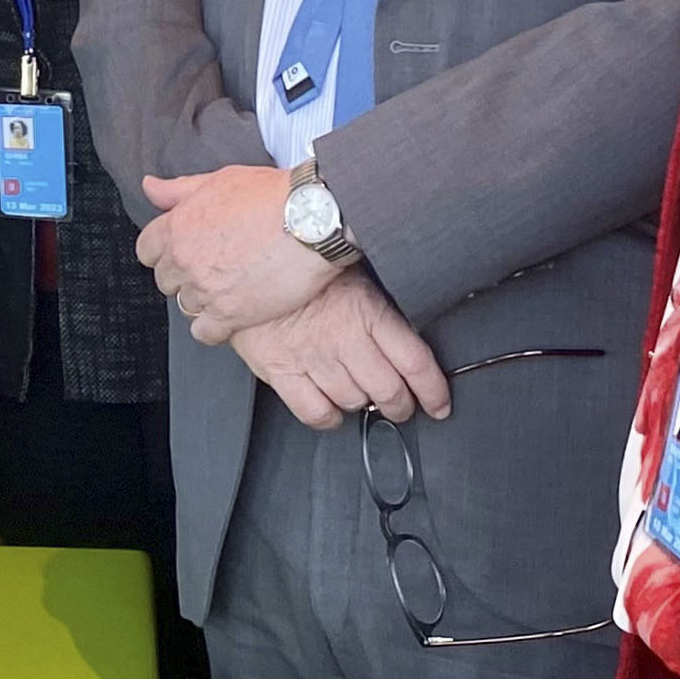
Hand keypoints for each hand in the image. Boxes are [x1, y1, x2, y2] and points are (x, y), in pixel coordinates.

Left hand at [141, 164, 341, 341]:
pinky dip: (214, 327)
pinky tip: (231, 314)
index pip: (146, 250)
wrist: (313, 219)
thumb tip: (149, 187)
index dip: (164, 252)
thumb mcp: (220, 180)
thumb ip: (179, 189)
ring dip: (203, 299)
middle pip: (166, 280)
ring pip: (185, 305)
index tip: (182, 253)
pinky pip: (204, 332)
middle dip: (184, 275)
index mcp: (178, 226)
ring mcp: (205, 289)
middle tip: (212, 268)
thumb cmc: (273, 195)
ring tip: (228, 287)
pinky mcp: (230, 314)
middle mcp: (185, 259)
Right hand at [226, 268, 449, 427]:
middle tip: (402, 405)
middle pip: (389, 391)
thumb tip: (407, 318)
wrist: (240, 260)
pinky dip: (329, 418)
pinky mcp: (282, 372)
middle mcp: (344, 339)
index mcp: (367, 311)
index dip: (433, 390)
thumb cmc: (296, 261)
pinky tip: (333, 409)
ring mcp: (313, 358)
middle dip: (401, 405)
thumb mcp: (350, 268)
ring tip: (365, 398)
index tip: (439, 402)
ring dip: (365, 406)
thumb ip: (378, 299)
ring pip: (355, 402)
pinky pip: (315, 412)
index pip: (415, 361)